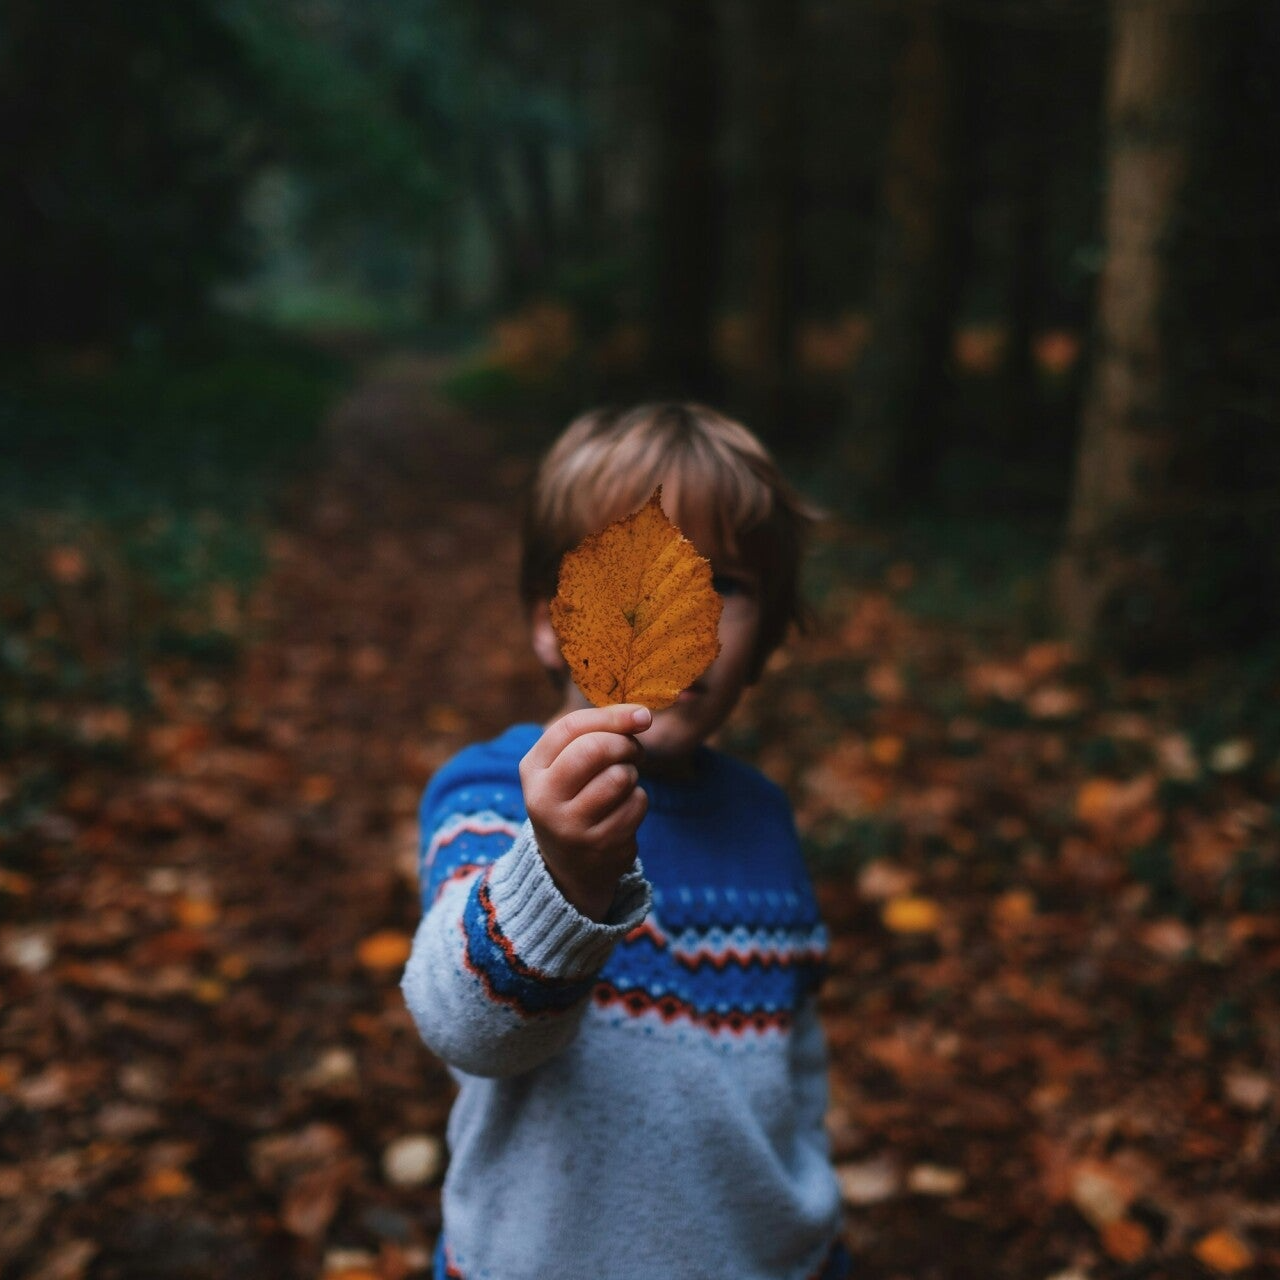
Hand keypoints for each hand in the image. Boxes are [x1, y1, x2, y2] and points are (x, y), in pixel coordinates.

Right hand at [519, 704, 651, 920]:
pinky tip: (623, 810)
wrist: (568, 866)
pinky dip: (638, 800)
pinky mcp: (599, 845)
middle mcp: (544, 798)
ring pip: (619, 776)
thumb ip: (595, 734)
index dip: (611, 716)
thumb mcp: (566, 765)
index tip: (641, 715)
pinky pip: (636, 804)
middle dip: (624, 744)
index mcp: (533, 769)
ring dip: (631, 774)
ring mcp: (571, 826)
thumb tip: (641, 715)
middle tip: (634, 751)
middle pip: (594, 749)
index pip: (570, 727)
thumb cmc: (574, 798)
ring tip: (622, 783)